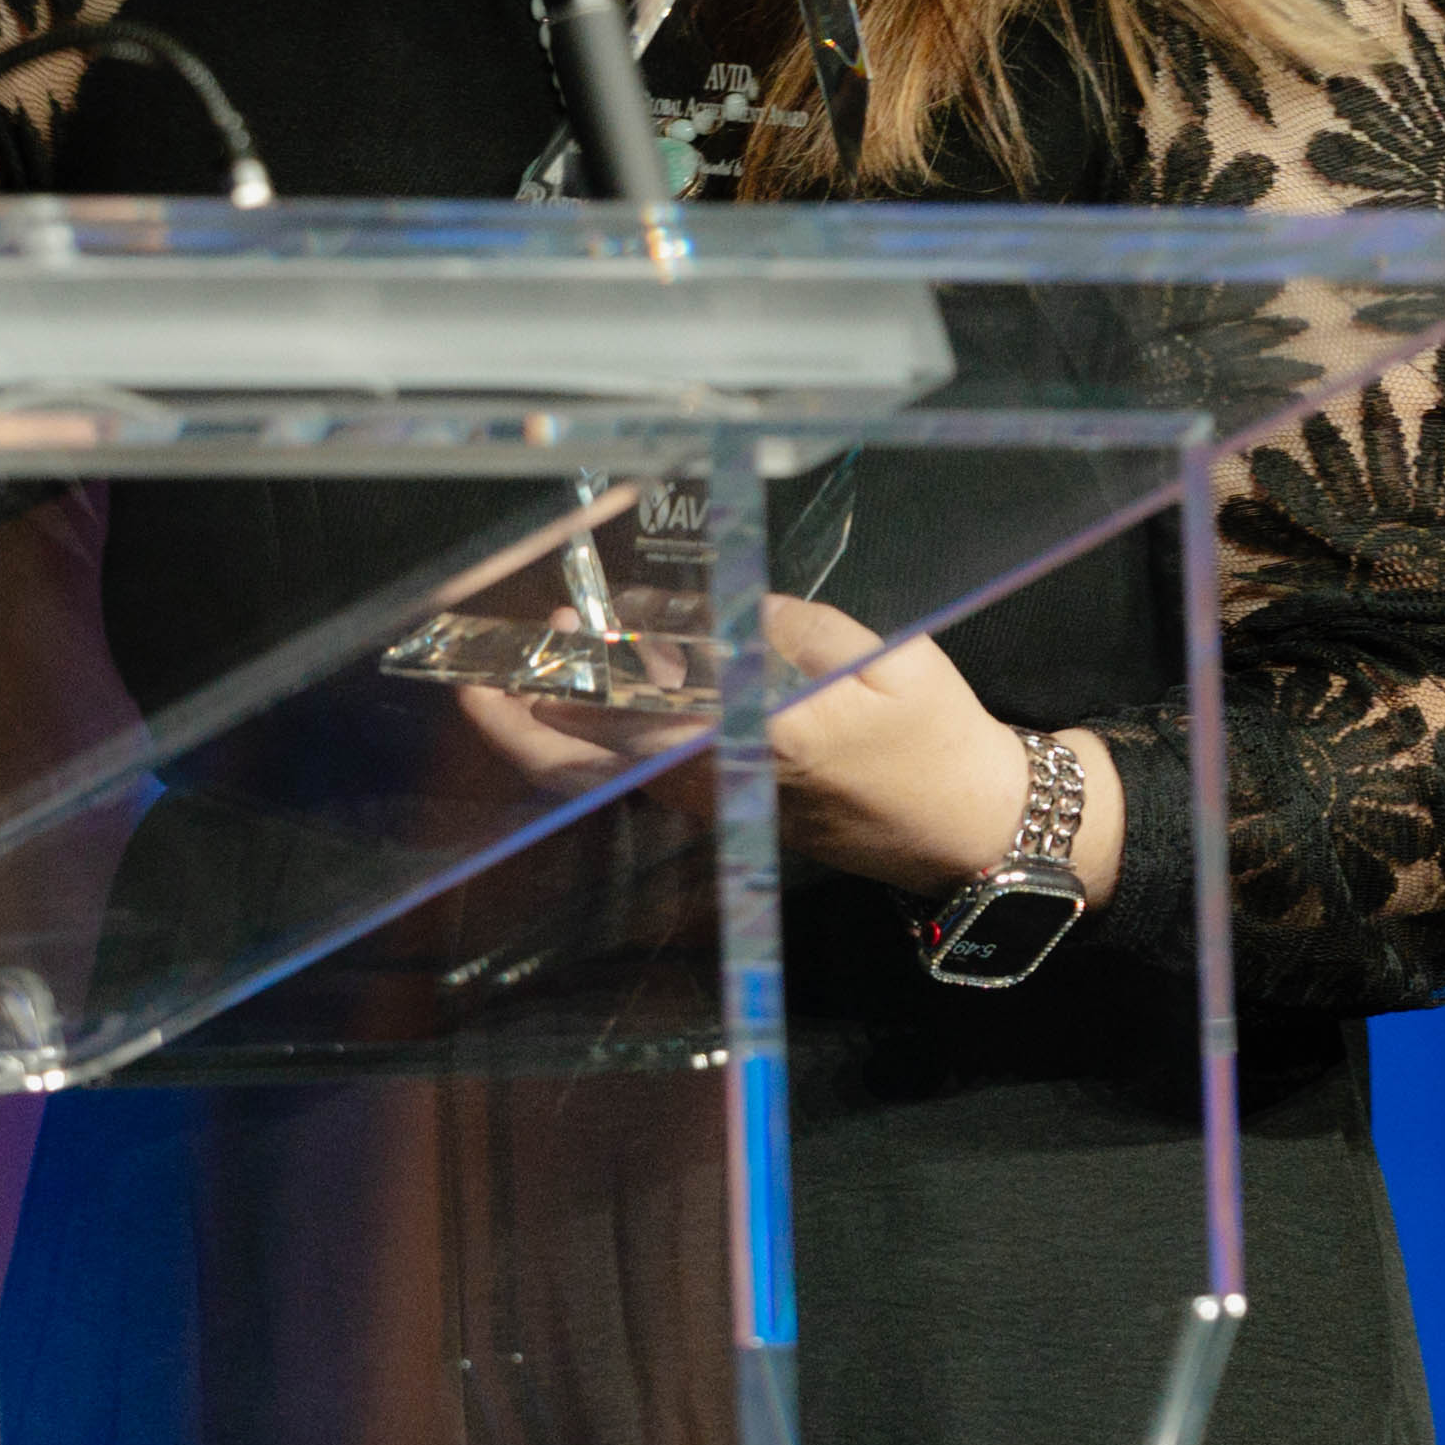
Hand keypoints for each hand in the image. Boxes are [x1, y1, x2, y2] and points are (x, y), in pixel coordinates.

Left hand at [440, 596, 1116, 905]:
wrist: (974, 833)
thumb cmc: (939, 741)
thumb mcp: (884, 661)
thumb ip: (792, 630)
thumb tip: (720, 611)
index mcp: (761, 739)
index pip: (638, 712)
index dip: (569, 679)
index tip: (523, 643)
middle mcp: (722, 784)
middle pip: (592, 764)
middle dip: (520, 721)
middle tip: (470, 674)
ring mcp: (720, 808)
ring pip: (608, 780)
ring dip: (555, 730)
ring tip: (533, 662)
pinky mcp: (729, 816)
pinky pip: (642, 779)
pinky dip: (602, 743)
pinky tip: (604, 691)